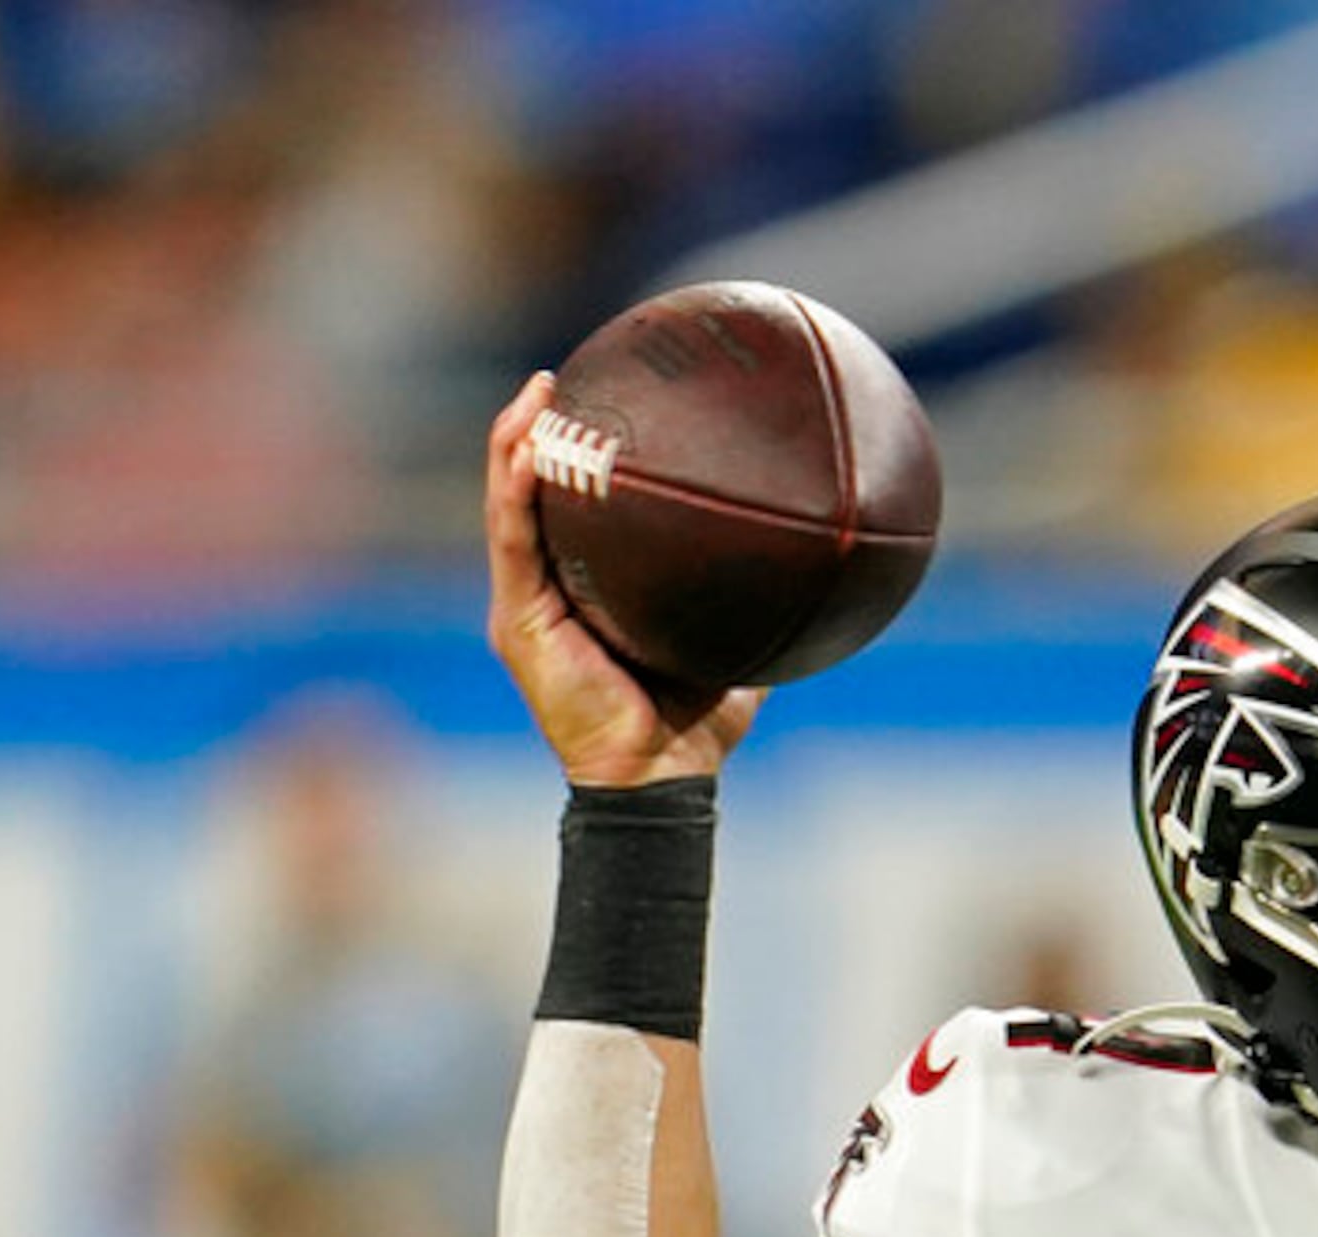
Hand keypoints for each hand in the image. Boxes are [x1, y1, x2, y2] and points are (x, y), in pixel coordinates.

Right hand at [483, 374, 759, 787]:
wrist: (660, 778)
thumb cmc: (692, 725)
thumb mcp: (730, 649)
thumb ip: (749, 608)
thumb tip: (808, 568)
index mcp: (585, 593)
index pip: (572, 512)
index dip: (576, 458)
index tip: (602, 402)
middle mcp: (548, 590)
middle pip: (530, 495)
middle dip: (536, 432)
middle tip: (558, 378)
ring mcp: (526, 604)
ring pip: (509, 505)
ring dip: (517, 444)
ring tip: (540, 392)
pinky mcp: (517, 620)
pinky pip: (513, 540)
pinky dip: (516, 490)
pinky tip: (529, 447)